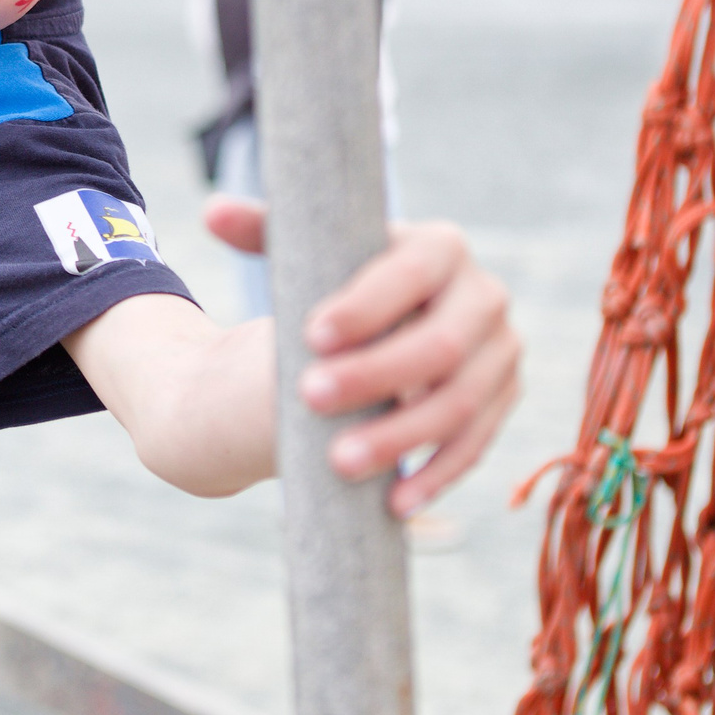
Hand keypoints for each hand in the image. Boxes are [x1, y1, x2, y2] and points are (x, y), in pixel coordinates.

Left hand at [204, 196, 519, 515]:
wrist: (389, 325)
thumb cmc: (341, 285)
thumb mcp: (310, 256)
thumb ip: (266, 230)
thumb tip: (213, 212)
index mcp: (440, 247)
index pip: (409, 275)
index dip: (364, 306)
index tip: (310, 336)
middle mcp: (484, 296)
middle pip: (440, 345)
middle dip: (375, 376)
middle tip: (307, 397)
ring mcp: (500, 353)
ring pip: (460, 403)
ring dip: (402, 437)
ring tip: (339, 461)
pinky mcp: (500, 402)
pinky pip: (476, 445)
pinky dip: (437, 475)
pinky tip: (395, 502)